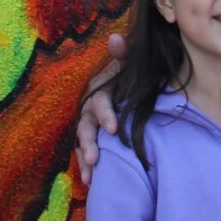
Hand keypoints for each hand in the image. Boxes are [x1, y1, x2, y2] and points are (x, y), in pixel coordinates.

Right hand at [75, 33, 127, 183]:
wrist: (136, 83)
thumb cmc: (134, 73)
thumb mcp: (132, 62)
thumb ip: (125, 52)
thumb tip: (116, 38)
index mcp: (100, 90)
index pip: (99, 102)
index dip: (105, 115)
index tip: (115, 129)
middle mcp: (91, 108)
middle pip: (86, 126)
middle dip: (90, 143)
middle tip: (95, 159)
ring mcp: (92, 125)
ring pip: (84, 142)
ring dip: (85, 159)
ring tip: (91, 177)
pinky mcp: (96, 137)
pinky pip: (89, 152)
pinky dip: (88, 167)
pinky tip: (92, 182)